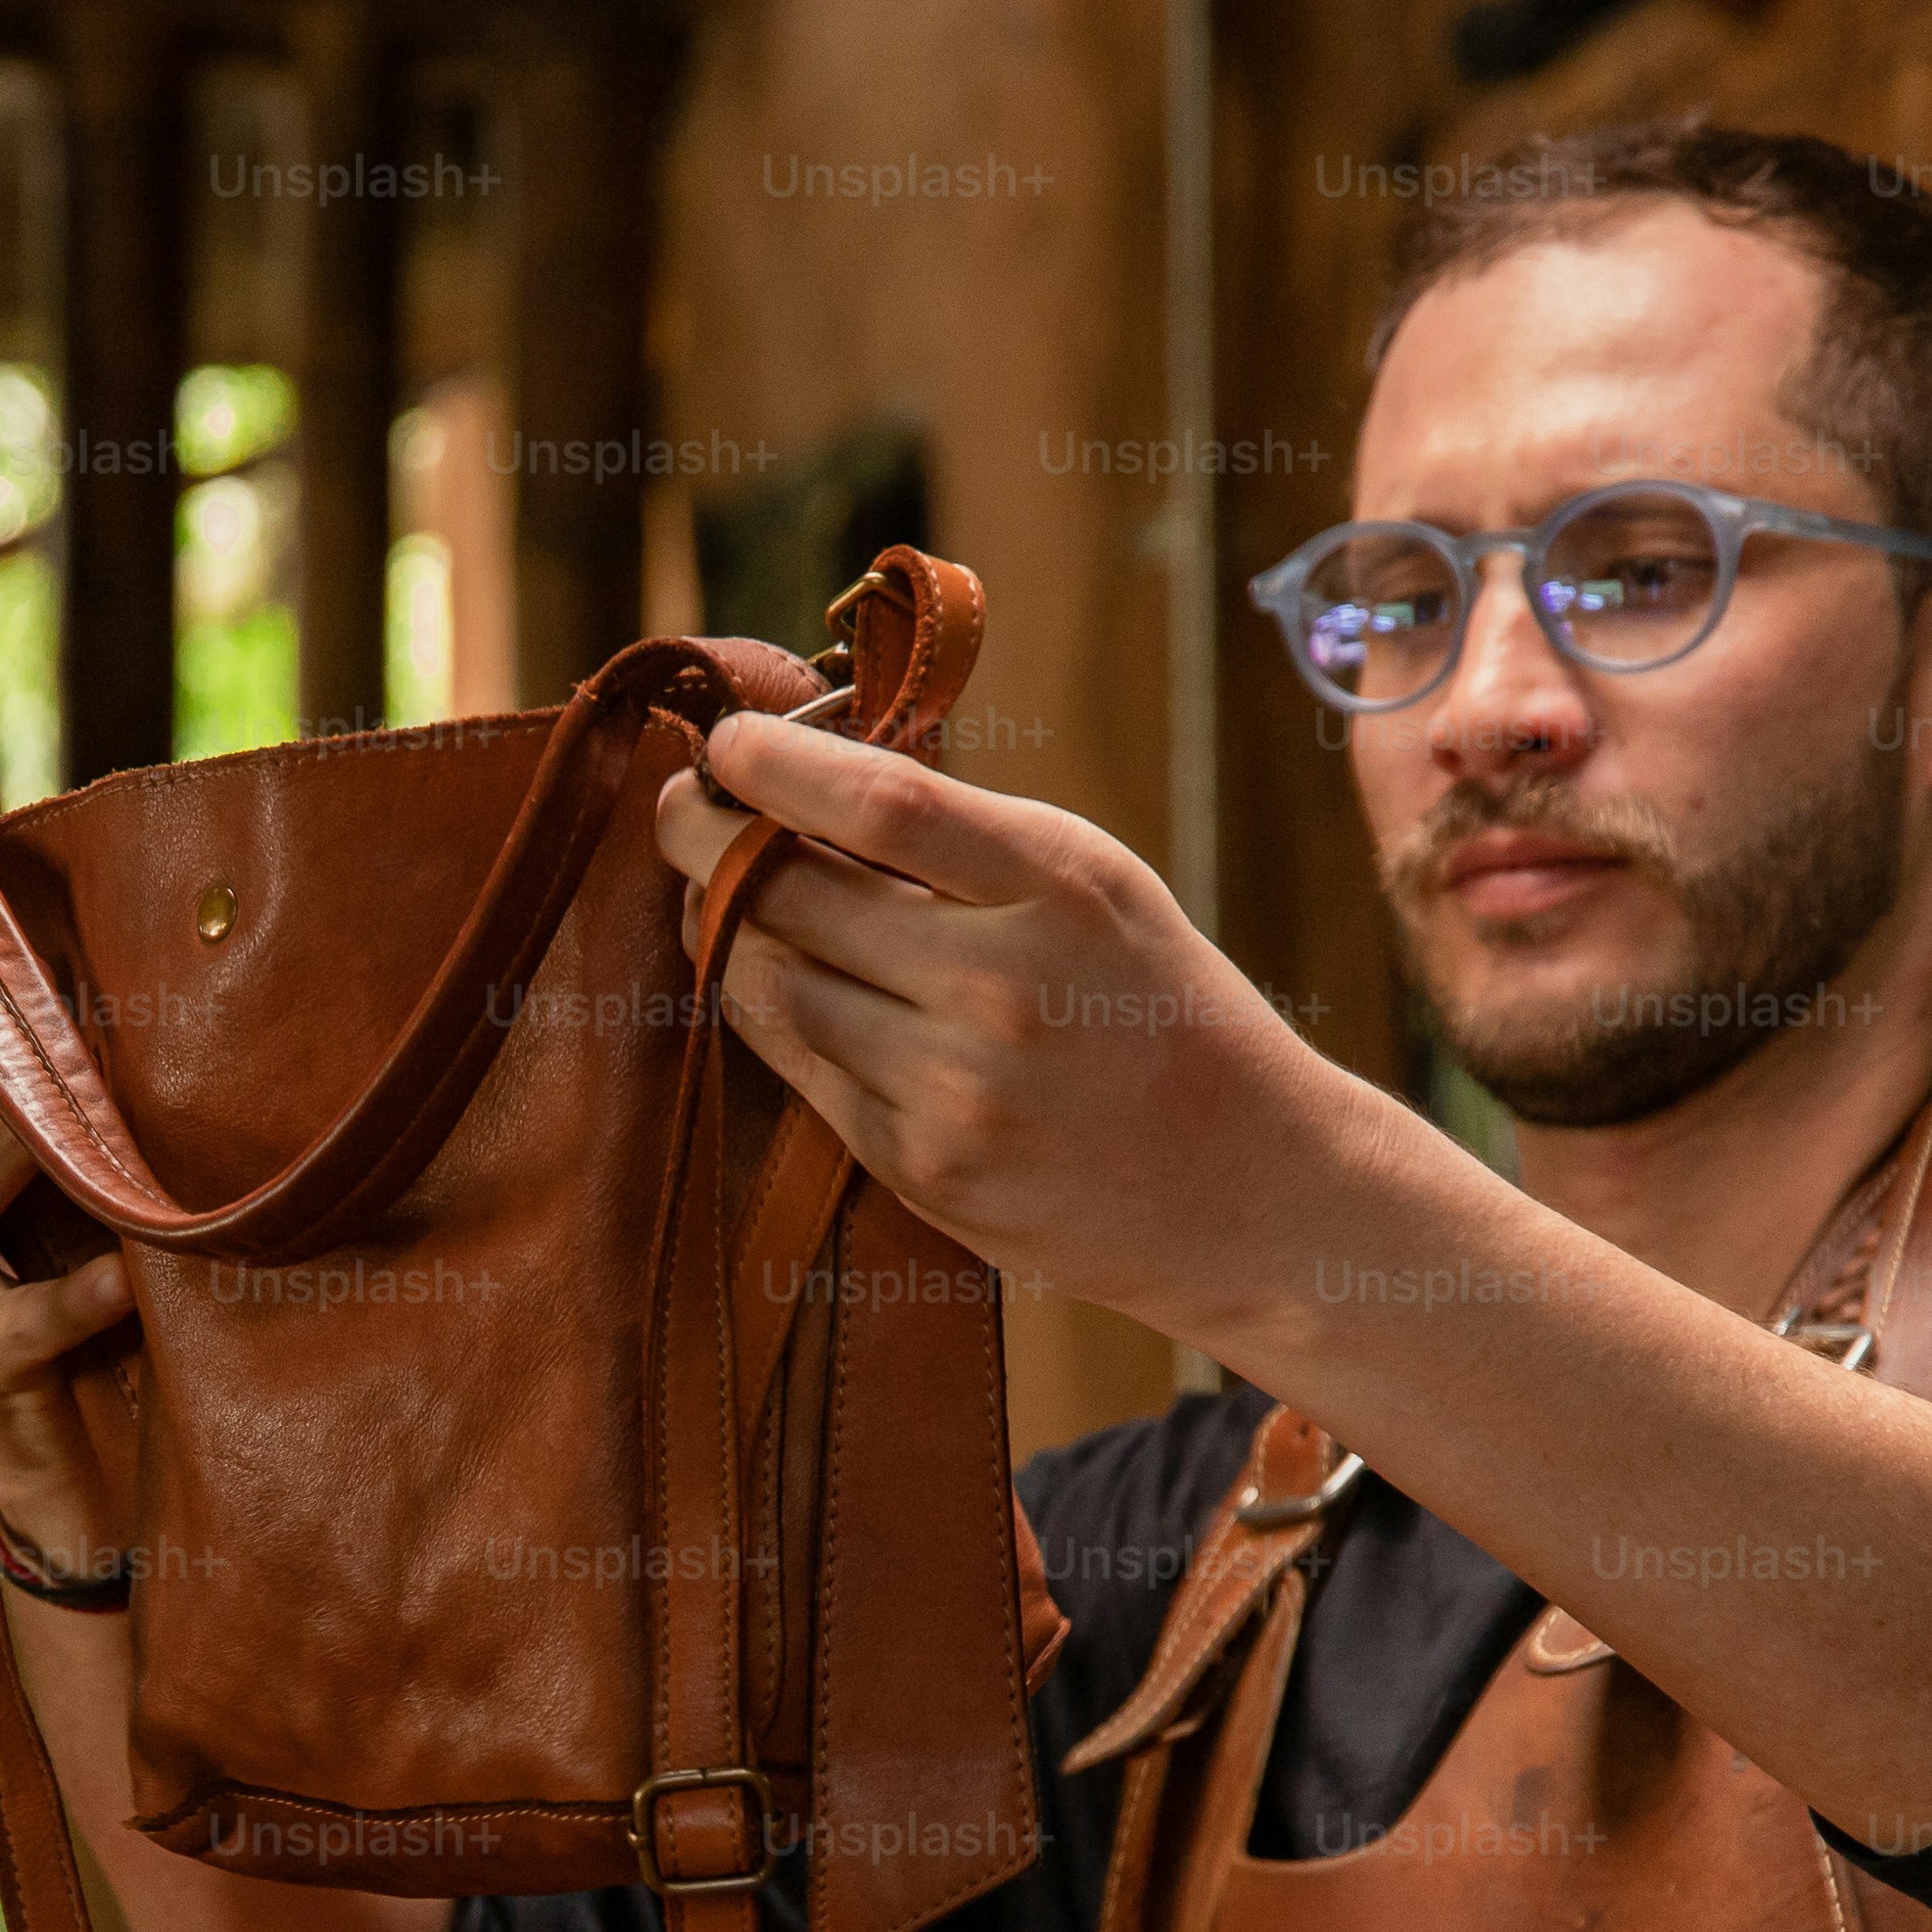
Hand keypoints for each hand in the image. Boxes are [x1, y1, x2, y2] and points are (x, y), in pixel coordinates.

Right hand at [0, 878, 141, 1567]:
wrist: (80, 1447)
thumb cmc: (57, 1250)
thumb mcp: (26, 1115)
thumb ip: (14, 1008)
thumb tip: (37, 851)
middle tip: (37, 984)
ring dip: (12, 1145)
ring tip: (84, 1114)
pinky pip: (13, 1324)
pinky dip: (73, 1291)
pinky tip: (126, 1266)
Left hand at [653, 709, 1350, 1349]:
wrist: (1248, 1190)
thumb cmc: (1160, 1011)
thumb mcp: (1098, 888)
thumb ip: (967, 842)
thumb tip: (801, 783)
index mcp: (1059, 886)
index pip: (879, 803)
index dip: (776, 765)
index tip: (724, 742)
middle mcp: (1003, 989)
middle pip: (793, 896)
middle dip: (710, 841)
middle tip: (682, 812)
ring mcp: (957, 1092)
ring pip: (772, 987)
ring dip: (725, 933)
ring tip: (717, 896)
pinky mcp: (923, 1169)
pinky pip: (801, 1071)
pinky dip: (772, 1018)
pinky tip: (775, 985)